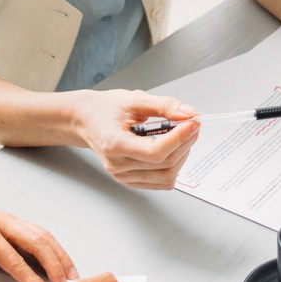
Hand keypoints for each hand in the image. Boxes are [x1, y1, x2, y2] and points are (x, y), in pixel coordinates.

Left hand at [0, 181, 77, 281]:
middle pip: (36, 241)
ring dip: (59, 255)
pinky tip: (62, 261)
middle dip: (55, 265)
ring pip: (42, 234)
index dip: (31, 278)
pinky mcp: (12, 219)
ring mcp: (9, 218)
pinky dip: (53, 247)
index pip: (13, 259)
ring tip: (73, 276)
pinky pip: (38, 232)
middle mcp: (1, 222)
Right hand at [70, 89, 199, 190]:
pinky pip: (161, 182)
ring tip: (184, 135)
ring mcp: (123, 176)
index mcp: (114, 144)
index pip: (155, 152)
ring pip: (166, 176)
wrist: (87, 120)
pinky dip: (174, 166)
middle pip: (164, 165)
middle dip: (185, 143)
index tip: (193, 123)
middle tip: (193, 124)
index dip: (179, 138)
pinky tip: (173, 148)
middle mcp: (117, 165)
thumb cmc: (105, 109)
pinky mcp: (130, 180)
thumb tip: (189, 114)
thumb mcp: (134, 99)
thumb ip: (163, 106)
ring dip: (182, 155)